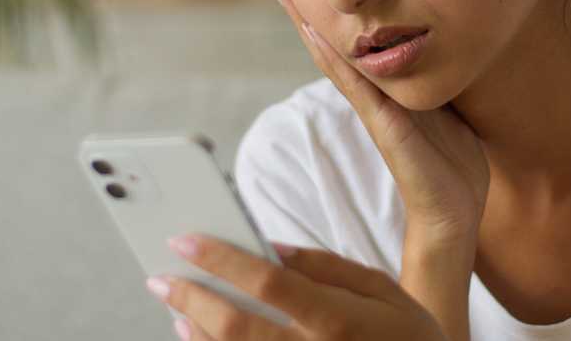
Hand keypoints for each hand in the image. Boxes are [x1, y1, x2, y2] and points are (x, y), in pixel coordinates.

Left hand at [150, 233, 446, 340]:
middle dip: (192, 296)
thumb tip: (272, 247)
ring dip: (195, 329)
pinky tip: (196, 335)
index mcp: (342, 319)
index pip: (269, 282)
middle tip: (161, 275)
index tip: (184, 239)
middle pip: (237, 326)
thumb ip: (328, 266)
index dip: (221, 259)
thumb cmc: (410, 338)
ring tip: (175, 304)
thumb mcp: (384, 290)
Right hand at [260, 0, 488, 243]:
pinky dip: (330, 55)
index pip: (345, 41)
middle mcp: (369, 94)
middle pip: (324, 41)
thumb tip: (438, 51)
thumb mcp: (444, 106)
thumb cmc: (450, 164)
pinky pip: (351, 82)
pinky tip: (311, 29)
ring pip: (328, 54)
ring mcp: (371, 108)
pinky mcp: (382, 124)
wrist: (452, 212)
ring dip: (301, 18)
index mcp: (383, 88)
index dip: (321, 10)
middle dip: (297, 5)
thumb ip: (430, 81)